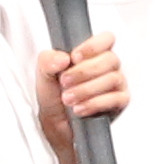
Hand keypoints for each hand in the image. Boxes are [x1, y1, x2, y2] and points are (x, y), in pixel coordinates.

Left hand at [39, 34, 129, 154]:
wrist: (56, 124)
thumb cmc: (54, 96)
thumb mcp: (44, 75)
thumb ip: (47, 61)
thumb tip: (62, 58)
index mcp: (93, 53)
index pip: (106, 39)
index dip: (93, 46)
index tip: (74, 57)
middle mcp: (108, 66)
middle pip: (109, 59)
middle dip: (84, 72)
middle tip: (64, 81)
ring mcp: (116, 84)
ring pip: (112, 79)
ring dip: (86, 89)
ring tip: (68, 98)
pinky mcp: (119, 102)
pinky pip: (116, 99)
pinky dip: (95, 103)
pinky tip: (80, 108)